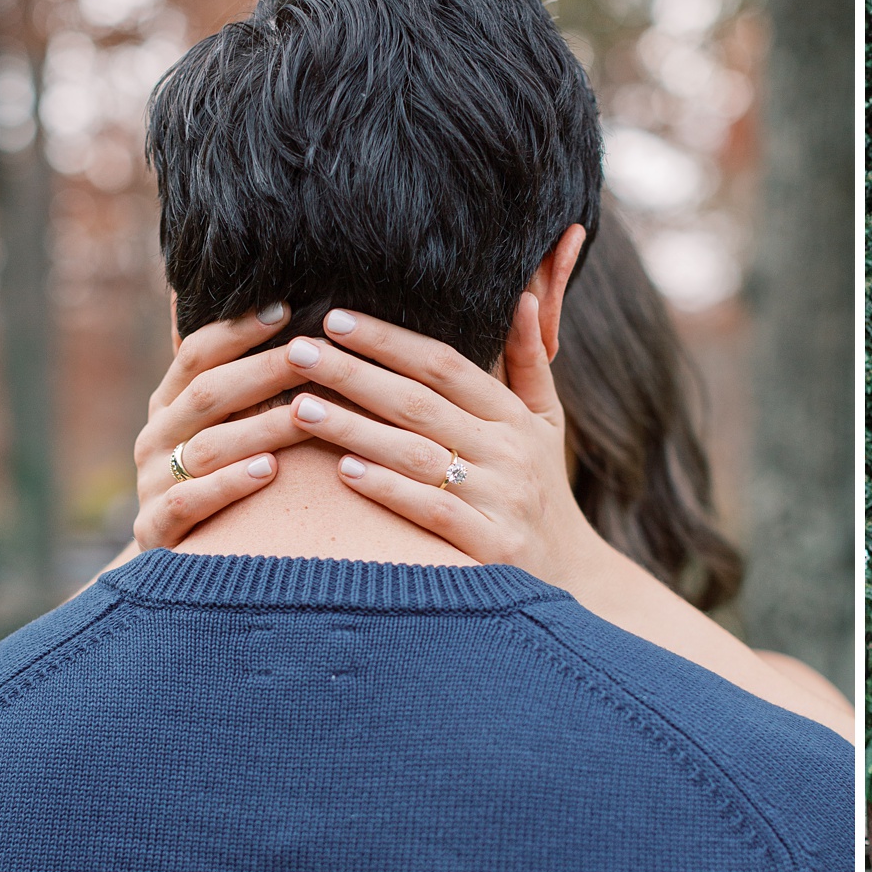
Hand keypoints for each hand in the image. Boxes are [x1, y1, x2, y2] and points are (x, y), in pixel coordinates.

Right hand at [131, 305, 306, 548]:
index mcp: (169, 404)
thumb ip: (230, 375)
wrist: (177, 560)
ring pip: (207, 447)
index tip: (284, 307)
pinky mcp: (157, 529)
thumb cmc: (215, 476)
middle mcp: (156, 437)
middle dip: (263, 371)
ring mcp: (152, 483)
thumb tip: (246, 302)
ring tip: (306, 414)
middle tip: (311, 354)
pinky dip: (229, 485)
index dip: (236, 330)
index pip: (197, 355)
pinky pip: (190, 502)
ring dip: (261, 427)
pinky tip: (268, 471)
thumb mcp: (217, 424)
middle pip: (208, 394)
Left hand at [279, 298, 607, 586]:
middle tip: (298, 352)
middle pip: (420, 404)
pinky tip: (342, 470)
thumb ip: (528, 363)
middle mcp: (509, 454)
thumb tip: (523, 297)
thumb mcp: (546, 423)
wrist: (573, 573)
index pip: (445, 366)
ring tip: (301, 407)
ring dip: (355, 429)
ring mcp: (500, 501)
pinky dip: (387, 489)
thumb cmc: (543, 488)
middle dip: (354, 374)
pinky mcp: (490, 546)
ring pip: (416, 455)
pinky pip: (430, 511)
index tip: (336, 318)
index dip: (389, 341)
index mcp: (515, 417)